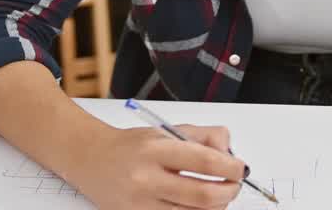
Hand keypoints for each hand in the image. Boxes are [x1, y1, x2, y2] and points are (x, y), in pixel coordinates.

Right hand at [64, 124, 246, 209]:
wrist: (91, 160)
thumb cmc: (132, 145)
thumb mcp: (166, 130)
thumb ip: (203, 136)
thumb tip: (230, 152)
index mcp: (156, 149)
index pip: (203, 160)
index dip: (230, 167)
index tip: (240, 169)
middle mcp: (146, 178)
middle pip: (202, 195)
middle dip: (228, 192)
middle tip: (233, 186)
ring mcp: (140, 204)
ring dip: (214, 208)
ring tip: (216, 196)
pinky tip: (196, 206)